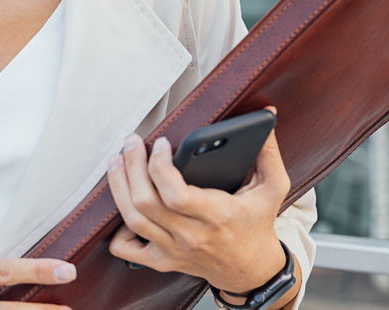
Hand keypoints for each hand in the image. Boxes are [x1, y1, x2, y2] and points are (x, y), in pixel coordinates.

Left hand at [105, 106, 291, 296]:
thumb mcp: (272, 188)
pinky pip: (126, 248)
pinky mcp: (162, 261)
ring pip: (132, 219)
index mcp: (216, 216)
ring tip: (117, 161)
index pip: (175, 194)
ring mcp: (173, 250)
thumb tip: (266, 116)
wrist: (253, 271)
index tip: (160, 144)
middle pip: (145, 202)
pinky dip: (116, 228)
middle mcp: (191, 235)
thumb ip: (269, 153)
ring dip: (118, 186)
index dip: (159, 166)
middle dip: (131, 166)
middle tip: (130, 143)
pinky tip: (123, 204)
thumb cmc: (258, 225)